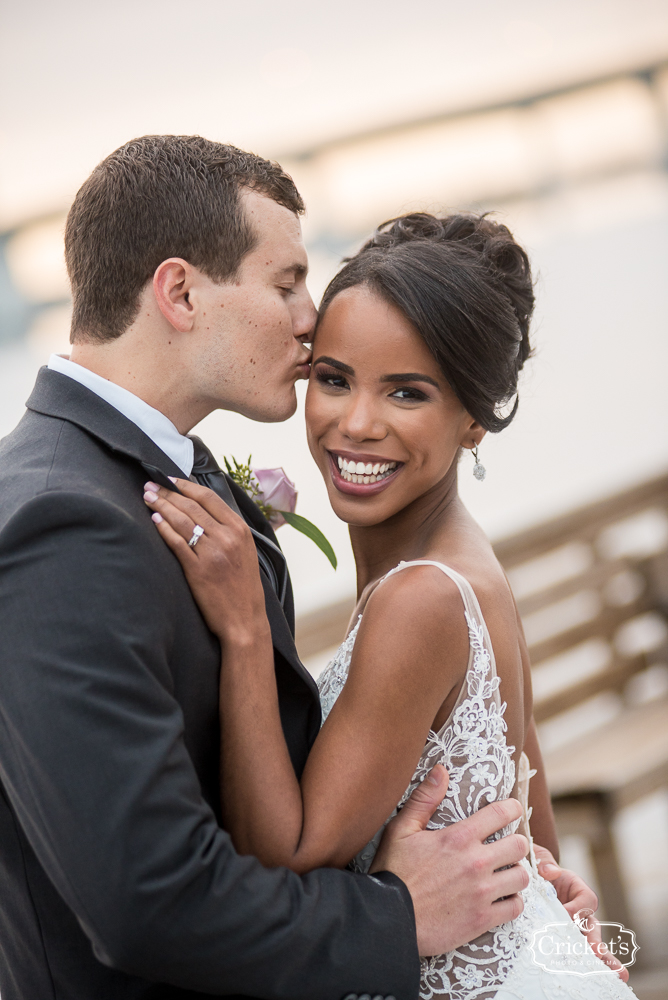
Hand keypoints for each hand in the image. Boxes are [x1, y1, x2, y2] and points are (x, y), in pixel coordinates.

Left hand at [143, 479, 269, 644]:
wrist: (244, 619)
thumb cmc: (244, 587)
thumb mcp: (245, 551)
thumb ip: (229, 530)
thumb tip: (204, 510)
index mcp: (240, 530)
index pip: (209, 498)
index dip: (186, 486)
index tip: (171, 479)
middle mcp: (227, 537)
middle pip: (192, 506)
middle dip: (167, 492)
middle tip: (150, 485)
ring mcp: (212, 553)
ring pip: (182, 520)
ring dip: (161, 505)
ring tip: (147, 497)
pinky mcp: (197, 570)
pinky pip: (177, 543)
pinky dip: (164, 528)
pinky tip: (154, 519)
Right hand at [372, 765, 529, 955]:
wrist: (389, 920)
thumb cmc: (393, 872)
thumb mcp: (402, 829)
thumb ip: (424, 799)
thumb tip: (442, 770)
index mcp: (458, 838)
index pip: (501, 814)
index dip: (512, 808)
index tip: (513, 810)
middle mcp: (476, 863)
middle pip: (519, 845)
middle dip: (515, 843)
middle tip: (506, 847)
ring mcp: (482, 893)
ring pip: (522, 877)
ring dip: (516, 873)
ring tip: (505, 873)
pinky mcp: (482, 919)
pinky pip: (515, 908)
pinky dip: (512, 902)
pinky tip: (501, 898)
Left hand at [534, 845, 629, 981]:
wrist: (529, 877)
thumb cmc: (536, 867)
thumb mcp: (538, 858)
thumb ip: (544, 863)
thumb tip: (551, 872)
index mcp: (576, 888)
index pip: (586, 900)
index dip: (578, 908)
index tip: (564, 914)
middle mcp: (580, 910)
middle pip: (593, 926)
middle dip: (596, 941)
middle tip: (599, 953)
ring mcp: (573, 926)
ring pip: (590, 944)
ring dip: (602, 959)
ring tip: (619, 974)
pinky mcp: (563, 937)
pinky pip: (574, 950)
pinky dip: (583, 964)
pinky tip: (594, 978)